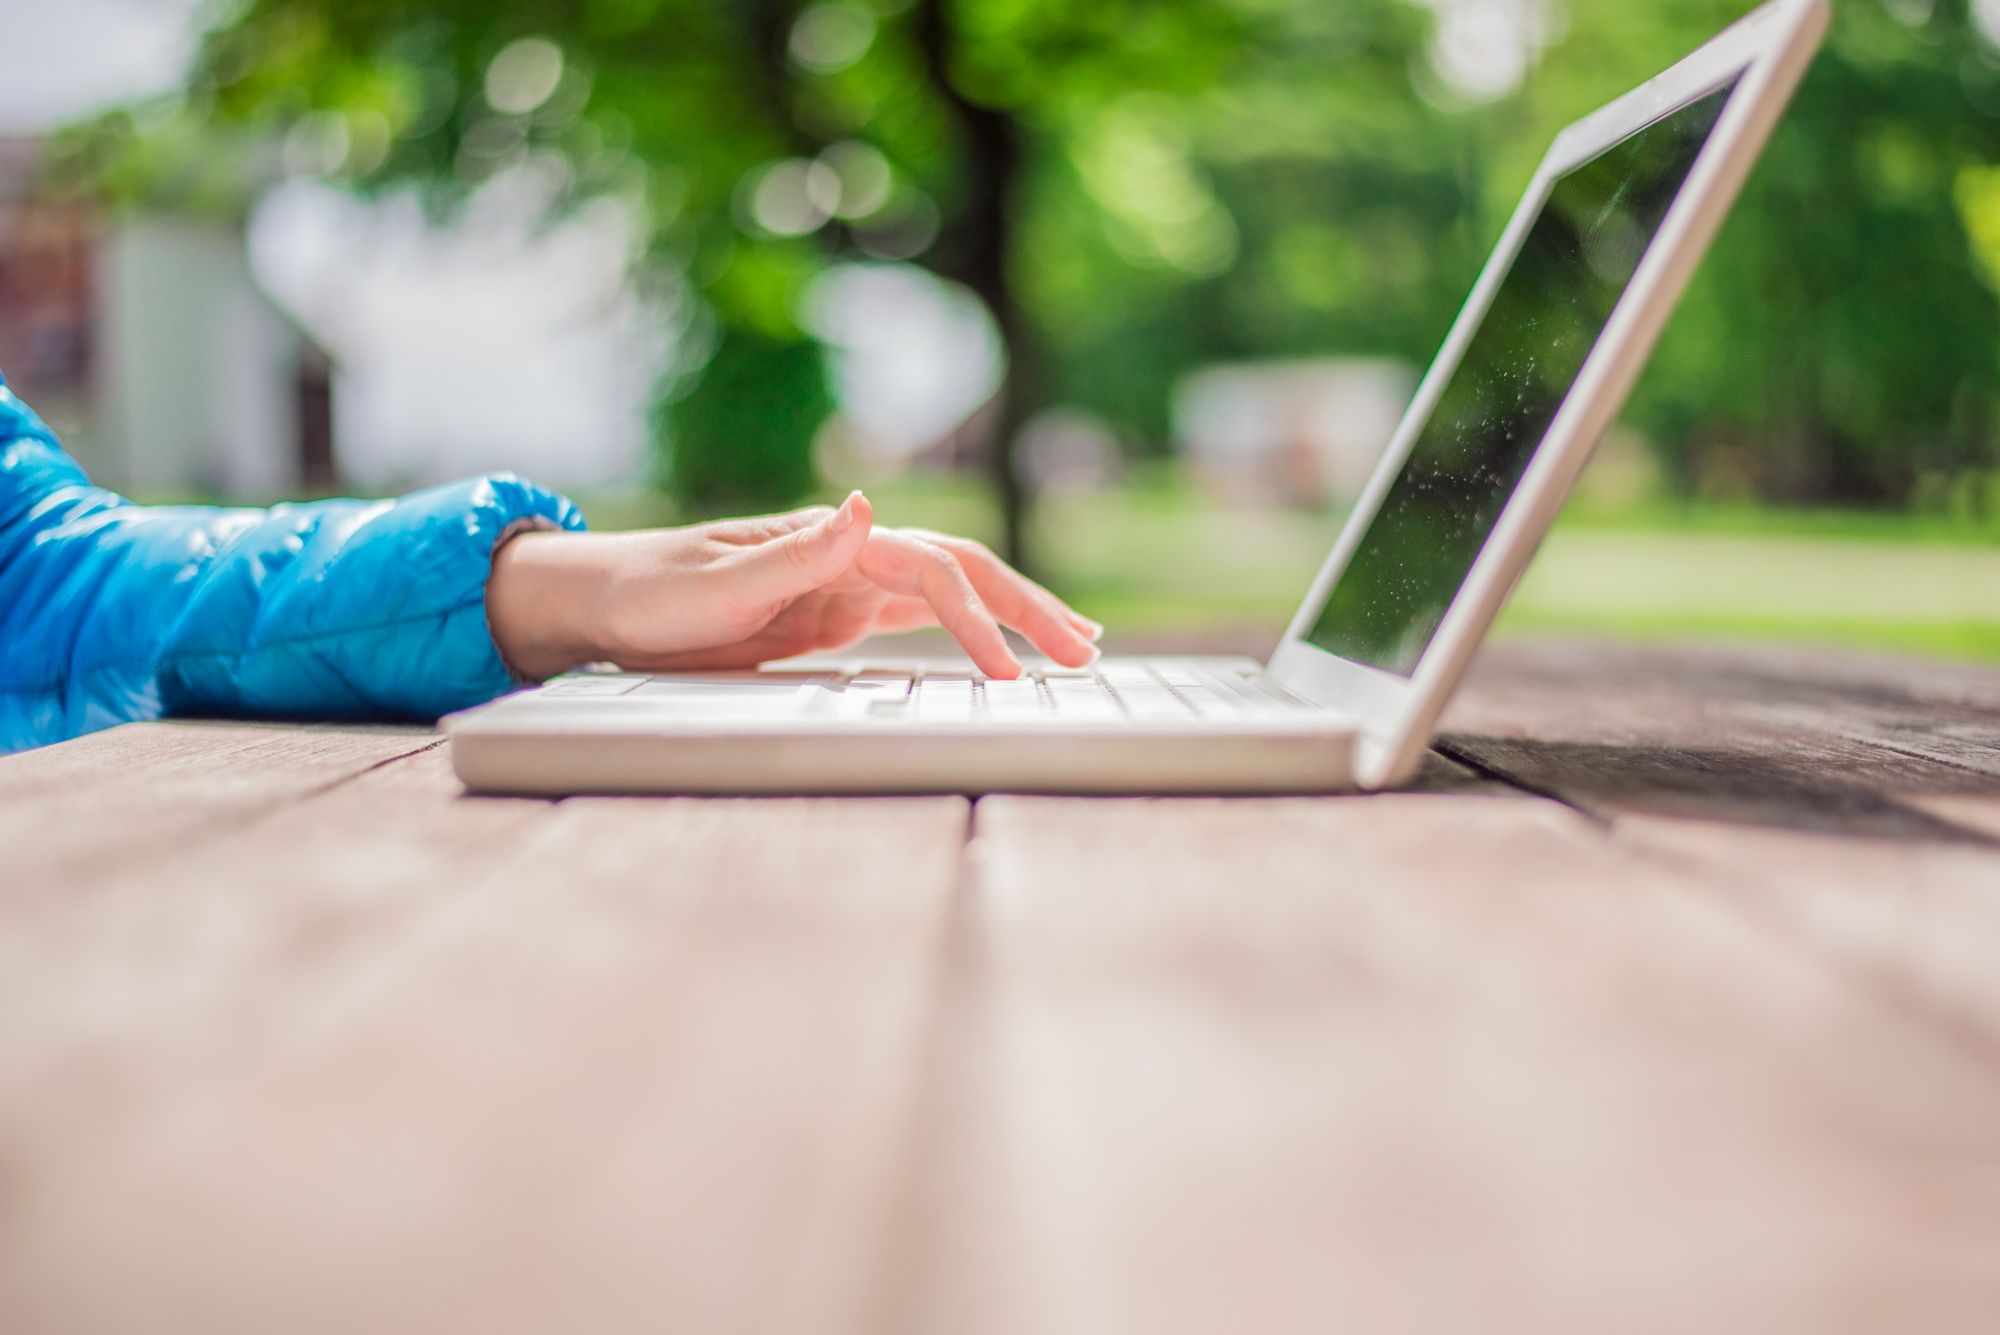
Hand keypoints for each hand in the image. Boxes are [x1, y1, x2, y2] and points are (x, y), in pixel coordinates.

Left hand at [485, 491, 1102, 681]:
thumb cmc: (648, 594)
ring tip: (1071, 648)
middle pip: (962, 571)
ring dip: (1013, 616)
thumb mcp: (713, 585)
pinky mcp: (837, 615)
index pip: (929, 570)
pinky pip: (920, 620)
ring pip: (952, 594)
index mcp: (830, 543)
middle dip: (1027, 608)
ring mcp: (848, 584)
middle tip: (1086, 653)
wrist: (603, 603)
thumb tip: (870, 506)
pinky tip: (1001, 654)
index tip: (1007, 674)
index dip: (976, 619)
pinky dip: (970, 634)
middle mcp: (850, 555)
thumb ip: (794, 554)